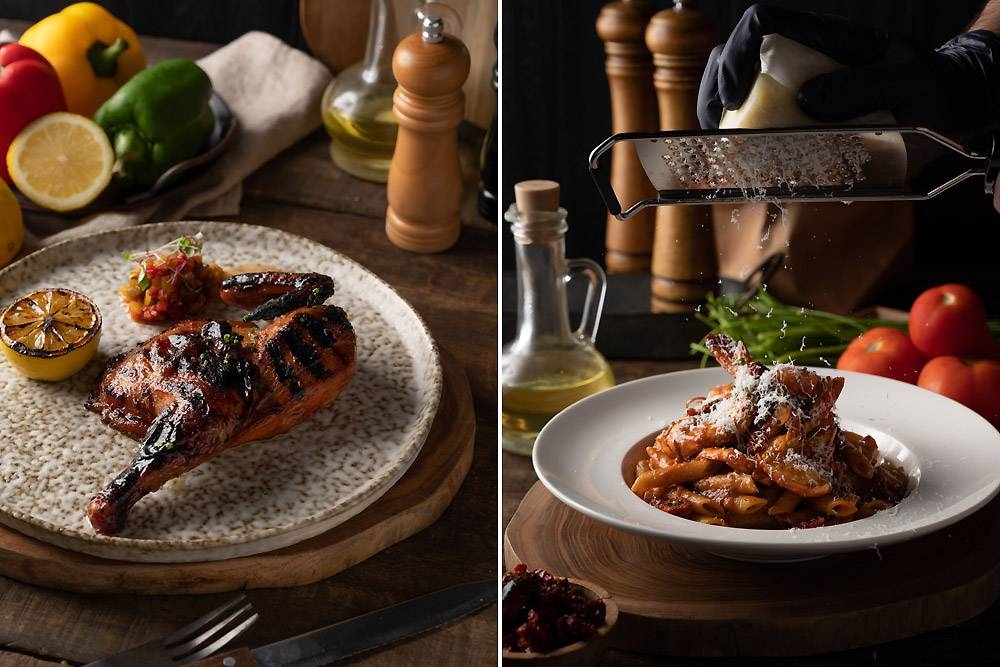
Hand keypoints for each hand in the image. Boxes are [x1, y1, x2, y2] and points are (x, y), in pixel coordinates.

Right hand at [697, 3, 999, 138]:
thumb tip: (807, 101)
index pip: (760, 22)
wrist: (944, 106)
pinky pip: (755, 125)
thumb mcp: (908, 81)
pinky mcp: (795, 119)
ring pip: (734, 90)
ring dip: (718, 118)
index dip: (736, 52)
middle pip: (731, 56)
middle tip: (718, 129)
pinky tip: (745, 164)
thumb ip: (863, 86)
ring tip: (723, 148)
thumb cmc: (930, 87)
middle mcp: (798, 59)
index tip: (736, 94)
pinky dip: (741, 144)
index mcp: (821, 37)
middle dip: (713, 91)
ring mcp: (793, 88)